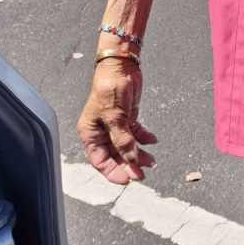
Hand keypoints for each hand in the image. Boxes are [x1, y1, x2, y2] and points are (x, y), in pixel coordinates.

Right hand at [77, 61, 156, 184]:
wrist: (122, 64)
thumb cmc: (110, 87)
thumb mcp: (116, 116)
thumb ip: (122, 140)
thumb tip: (131, 160)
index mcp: (90, 133)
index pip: (100, 160)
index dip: (113, 172)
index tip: (128, 179)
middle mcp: (101, 131)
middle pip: (115, 156)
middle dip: (129, 165)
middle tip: (143, 173)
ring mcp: (115, 125)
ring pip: (126, 146)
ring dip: (139, 154)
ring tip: (152, 160)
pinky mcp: (127, 117)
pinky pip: (135, 134)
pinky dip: (143, 138)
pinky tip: (153, 140)